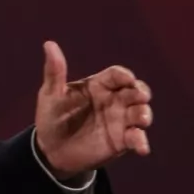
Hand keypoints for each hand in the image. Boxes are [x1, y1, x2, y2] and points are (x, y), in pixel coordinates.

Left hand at [34, 41, 152, 181]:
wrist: (51, 149)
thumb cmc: (52, 116)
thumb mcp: (51, 94)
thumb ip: (54, 72)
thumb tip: (49, 44)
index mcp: (97, 86)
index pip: (116, 75)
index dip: (124, 75)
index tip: (127, 78)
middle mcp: (113, 100)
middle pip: (135, 91)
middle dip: (141, 92)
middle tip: (141, 96)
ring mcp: (119, 120)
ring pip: (140, 113)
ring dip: (144, 114)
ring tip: (141, 119)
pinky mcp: (121, 140)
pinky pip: (137, 138)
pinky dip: (141, 141)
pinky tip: (141, 147)